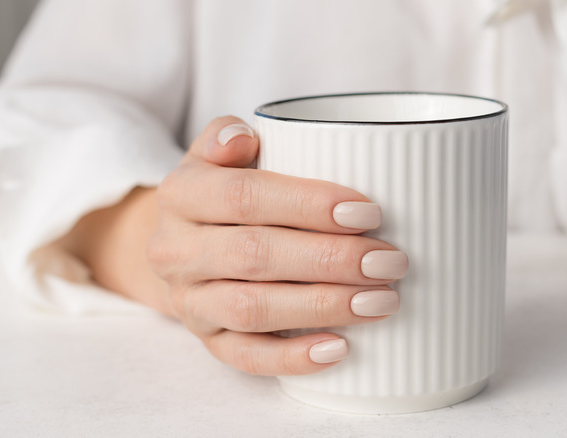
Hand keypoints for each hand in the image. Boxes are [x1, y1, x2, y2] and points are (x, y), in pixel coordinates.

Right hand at [146, 116, 406, 374]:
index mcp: (182, 195)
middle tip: (389, 261)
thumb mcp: (218, 157)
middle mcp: (177, 251)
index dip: (308, 205)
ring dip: (322, 306)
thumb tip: (243, 135)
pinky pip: (245, 357)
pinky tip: (340, 349)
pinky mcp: (208, 341)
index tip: (369, 213)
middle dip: (330, 260)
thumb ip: (228, 137)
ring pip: (252, 309)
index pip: (243, 196)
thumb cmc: (224, 195)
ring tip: (380, 301)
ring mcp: (190, 301)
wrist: (185, 249)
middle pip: (254, 256)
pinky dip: (292, 357)